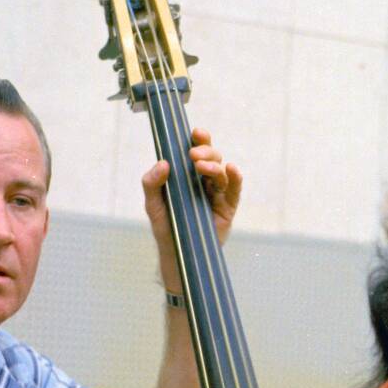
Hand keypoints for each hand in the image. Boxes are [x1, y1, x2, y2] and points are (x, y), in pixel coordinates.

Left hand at [142, 127, 242, 294]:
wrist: (178, 254)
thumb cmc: (166, 227)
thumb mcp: (152, 204)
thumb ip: (152, 183)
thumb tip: (163, 163)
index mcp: (187, 174)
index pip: (195, 151)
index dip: (198, 140)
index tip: (195, 133)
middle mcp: (204, 181)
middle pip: (212, 157)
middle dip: (205, 152)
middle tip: (193, 156)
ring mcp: (217, 194)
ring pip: (222, 172)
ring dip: (214, 166)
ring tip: (202, 168)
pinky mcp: (227, 209)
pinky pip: (235, 191)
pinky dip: (235, 178)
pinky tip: (232, 169)